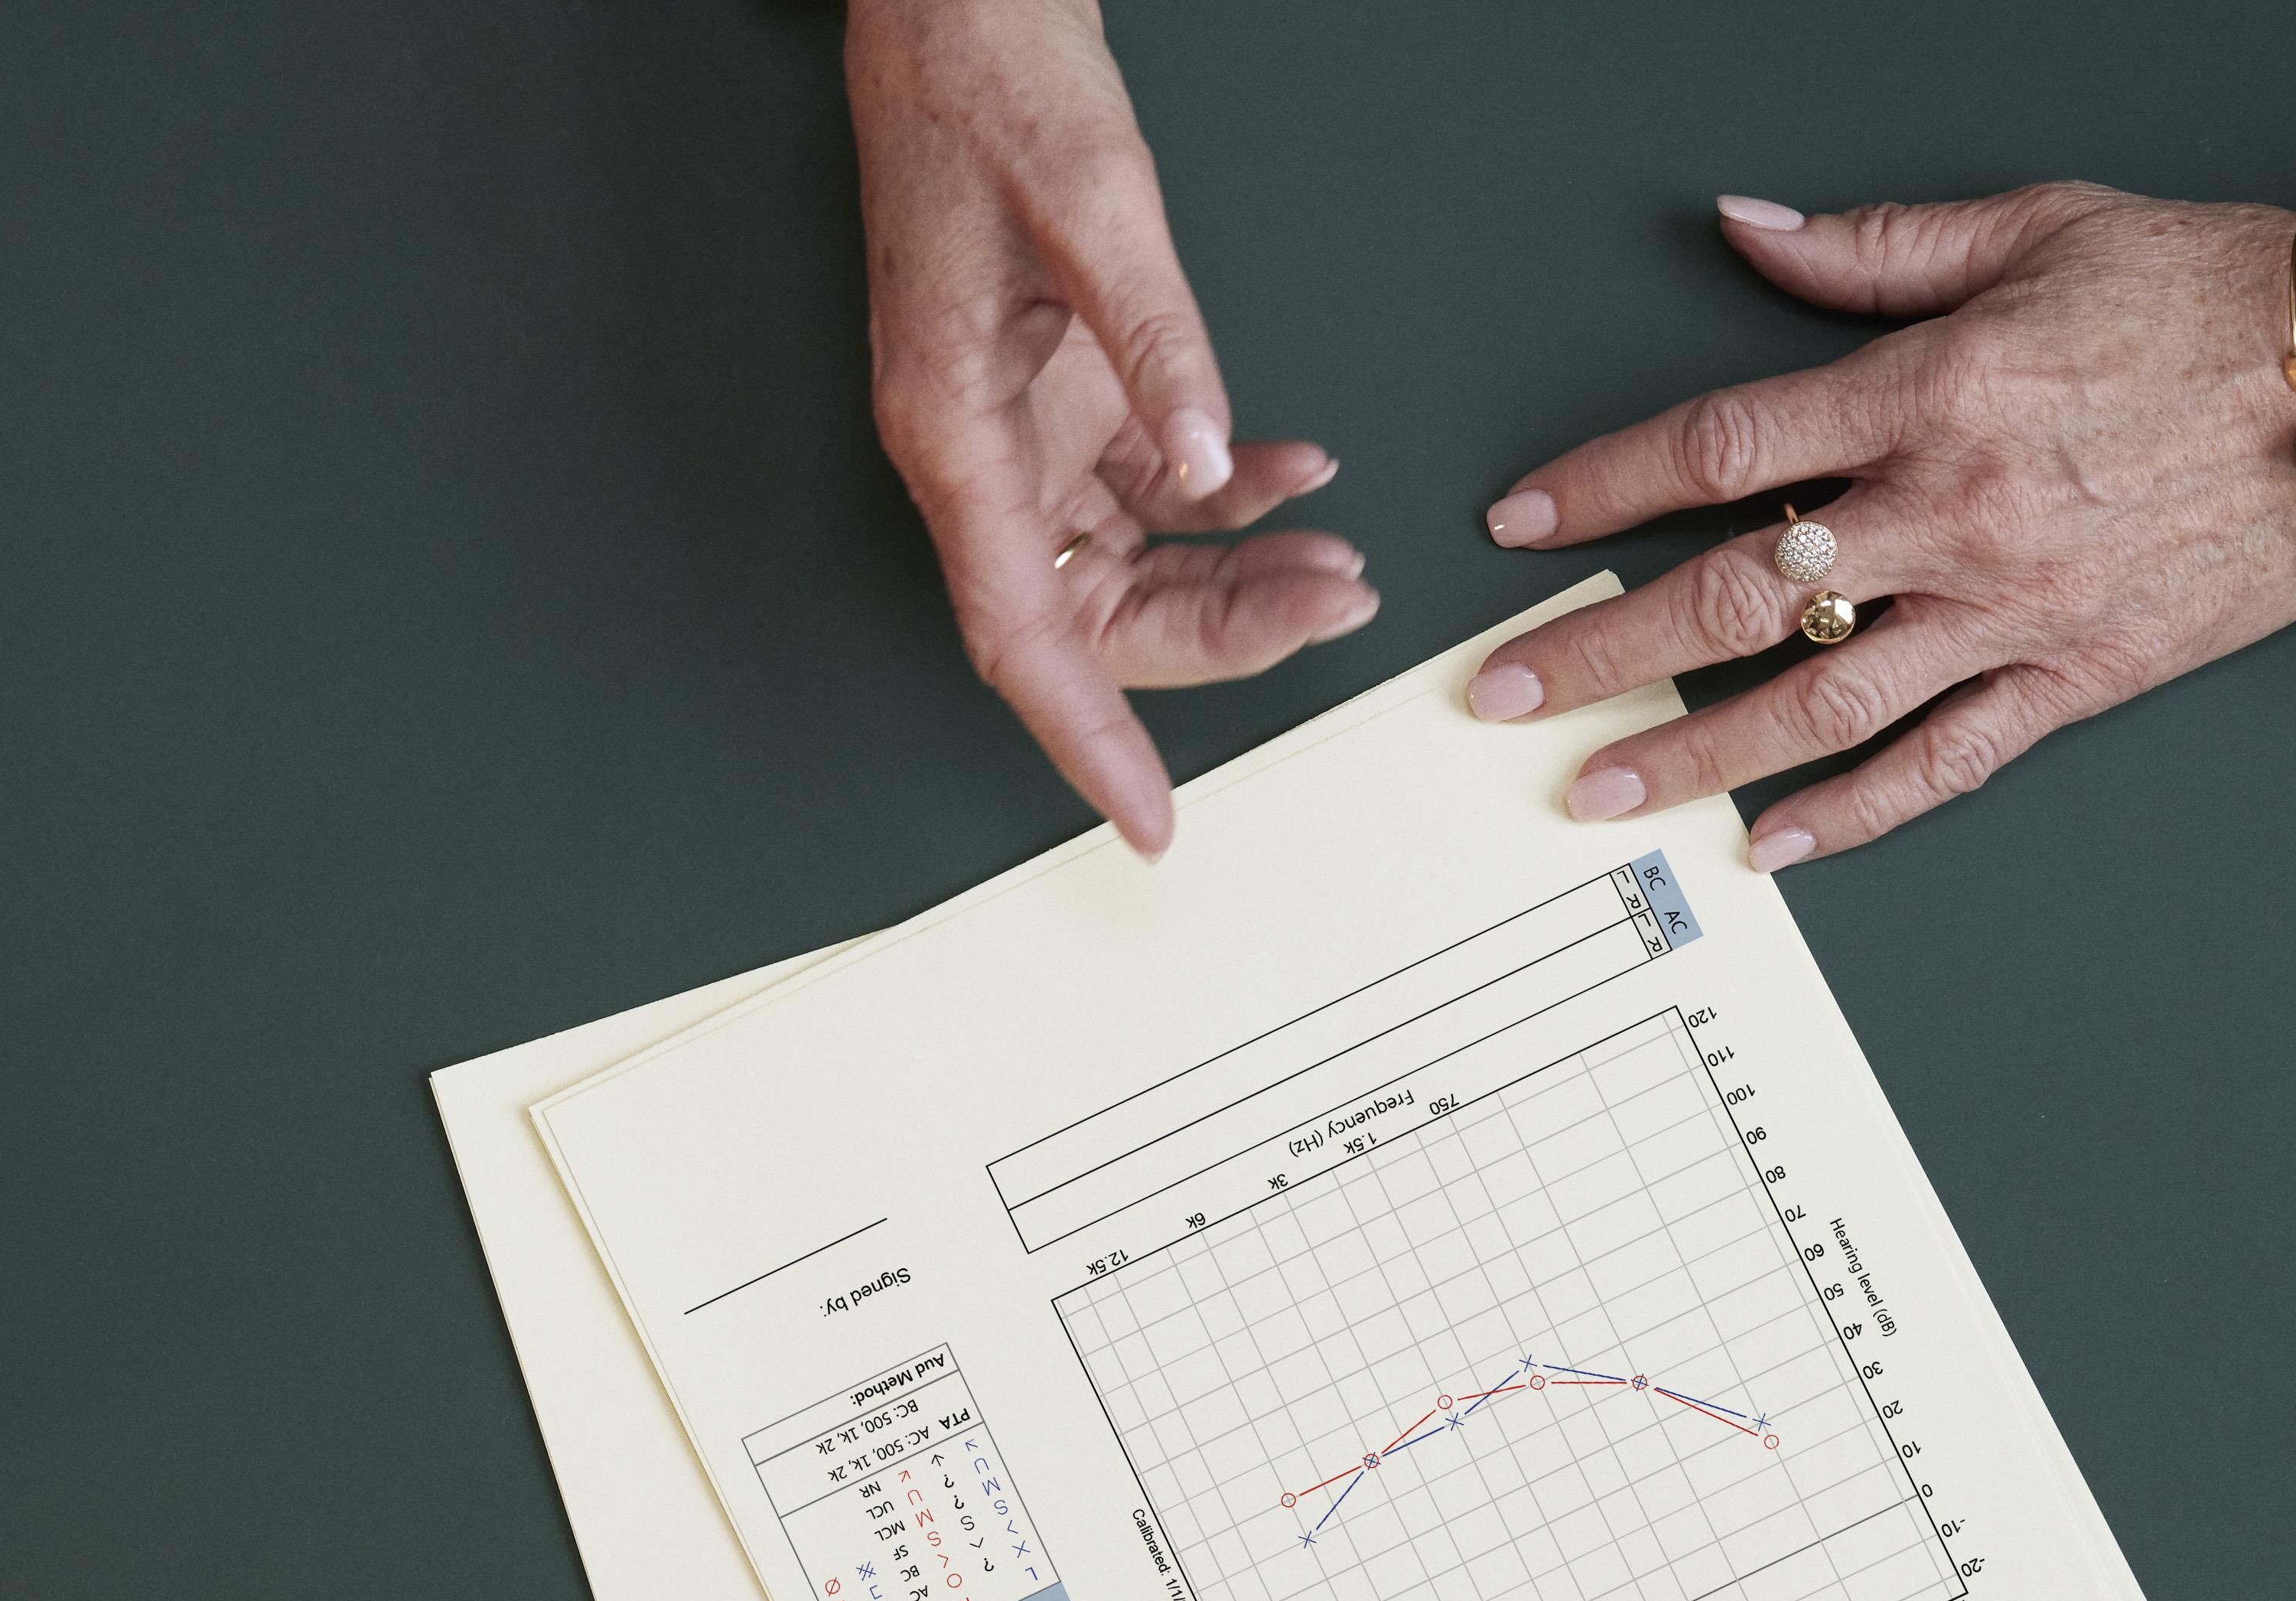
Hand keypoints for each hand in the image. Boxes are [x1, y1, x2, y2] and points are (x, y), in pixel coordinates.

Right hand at [848, 0, 1374, 853]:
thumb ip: (1158, 346)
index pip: (1023, 634)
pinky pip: (1143, 484)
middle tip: (1337, 613)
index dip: (1089, 740)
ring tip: (1343, 567)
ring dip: (1235, 578)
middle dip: (1216, 637)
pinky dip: (1227, 497)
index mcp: (952, 428)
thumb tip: (1216, 469)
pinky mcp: (1055, 385)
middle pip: (1090, 612)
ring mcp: (1015, 421)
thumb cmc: (994, 85)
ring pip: (1125, 560)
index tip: (1150, 823)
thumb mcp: (1094, 207)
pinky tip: (1301, 479)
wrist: (958, 0)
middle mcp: (975, 446)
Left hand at [1476, 188, 2295, 864]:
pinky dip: (1852, 815)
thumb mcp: (2037, 225)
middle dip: (1602, 643)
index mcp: (1932, 390)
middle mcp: (1956, 511)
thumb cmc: (2215, 294)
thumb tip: (1743, 228)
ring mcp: (2015, 609)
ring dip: (1692, 750)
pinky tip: (1772, 847)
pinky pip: (1944, 765)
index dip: (1603, 484)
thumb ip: (1874, 250)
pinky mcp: (2079, 677)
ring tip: (1597, 787)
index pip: (1722, 446)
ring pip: (1817, 701)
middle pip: (1737, 593)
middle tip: (1502, 690)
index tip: (1521, 523)